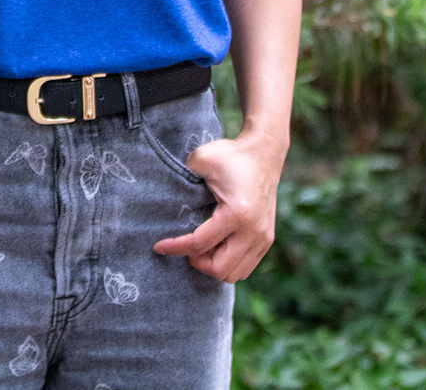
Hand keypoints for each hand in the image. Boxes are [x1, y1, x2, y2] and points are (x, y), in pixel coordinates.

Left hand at [151, 129, 285, 281]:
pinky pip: (245, 268)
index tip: (159, 246)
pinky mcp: (267, 240)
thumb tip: (163, 193)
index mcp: (236, 214)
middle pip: (219, 269)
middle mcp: (253, 231)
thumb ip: (181, 174)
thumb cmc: (231, 155)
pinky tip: (215, 247)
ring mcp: (263, 238)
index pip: (199, 244)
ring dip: (212, 266)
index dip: (175, 248)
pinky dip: (227, 264)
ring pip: (233, 274)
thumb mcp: (201, 158)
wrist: (264, 152)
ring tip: (200, 248)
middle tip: (185, 246)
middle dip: (196, 262)